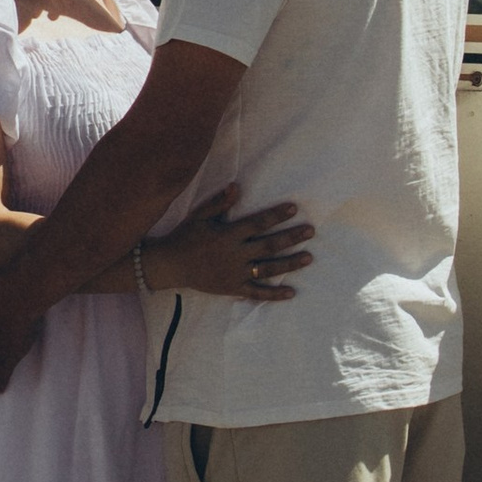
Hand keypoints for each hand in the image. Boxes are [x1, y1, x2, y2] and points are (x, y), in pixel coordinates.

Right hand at [139, 186, 314, 301]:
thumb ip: (219, 203)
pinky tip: (291, 292)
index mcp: (228, 235)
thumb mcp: (199, 216)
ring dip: (290, 264)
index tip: (294, 208)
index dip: (276, 215)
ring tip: (308, 257)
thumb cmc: (185, 237)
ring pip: (268, 269)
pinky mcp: (232, 288)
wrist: (170, 265)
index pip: (258, 223)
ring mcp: (235, 274)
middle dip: (291, 237)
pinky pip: (256, 293)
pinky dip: (274, 295)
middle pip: (269, 246)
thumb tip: (237, 186)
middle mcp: (235, 255)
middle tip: (310, 231)